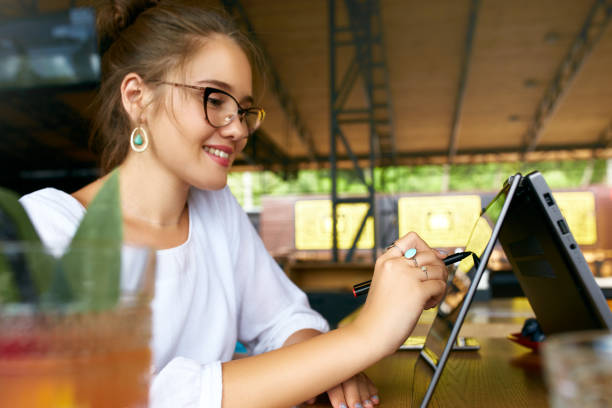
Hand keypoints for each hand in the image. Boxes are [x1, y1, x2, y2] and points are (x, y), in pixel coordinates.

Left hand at [301, 372, 378, 407]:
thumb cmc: (311, 373)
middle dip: (355, 396)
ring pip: (360, 379)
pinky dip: (371, 388)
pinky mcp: (356, 369)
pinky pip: (366, 378)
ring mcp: (349, 368)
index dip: (338, 397)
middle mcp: (339, 368)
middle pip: (350, 381)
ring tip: (370, 406)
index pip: (333, 384)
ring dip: (366, 394)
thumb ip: (308, 392)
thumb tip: (310, 400)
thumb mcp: (306, 381)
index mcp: (326, 371)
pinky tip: (375, 398)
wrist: (316, 352)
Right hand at [352, 232, 447, 354]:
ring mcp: (407, 276)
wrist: (371, 333)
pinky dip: (438, 296)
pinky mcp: (418, 291)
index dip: (427, 247)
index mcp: (385, 260)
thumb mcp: (387, 283)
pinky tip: (426, 306)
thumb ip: (405, 270)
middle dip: (439, 269)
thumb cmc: (381, 312)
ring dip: (439, 284)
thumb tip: (440, 259)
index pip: (412, 239)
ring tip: (428, 299)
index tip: (434, 259)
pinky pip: (440, 286)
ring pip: (439, 270)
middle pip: (430, 254)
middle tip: (434, 285)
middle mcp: (396, 264)